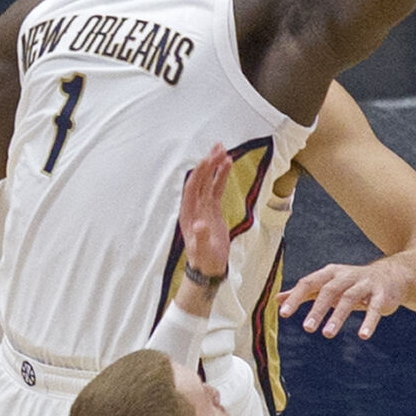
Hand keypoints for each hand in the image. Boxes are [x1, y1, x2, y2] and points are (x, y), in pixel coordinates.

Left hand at [179, 144, 231, 279]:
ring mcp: (203, 207)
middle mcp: (193, 207)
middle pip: (200, 180)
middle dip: (208, 164)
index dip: (200, 173)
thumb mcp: (203, 250)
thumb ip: (201, 237)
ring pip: (208, 182)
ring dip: (215, 166)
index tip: (209, 159)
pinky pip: (217, 189)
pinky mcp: (212, 209)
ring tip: (224, 150)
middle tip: (219, 148)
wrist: (209, 267)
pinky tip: (227, 165)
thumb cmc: (205, 260)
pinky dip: (221, 176)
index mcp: (188, 213)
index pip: (193, 188)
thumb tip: (201, 223)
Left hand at [278, 257, 408, 339]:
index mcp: (330, 273)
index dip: (296, 297)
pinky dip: (369, 321)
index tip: (284, 314)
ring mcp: (365, 284)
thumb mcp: (328, 284)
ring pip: (349, 298)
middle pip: (329, 290)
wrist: (391, 275)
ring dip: (338, 316)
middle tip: (307, 328)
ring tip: (327, 334)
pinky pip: (375, 308)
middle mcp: (346, 276)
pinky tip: (363, 335)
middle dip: (317, 309)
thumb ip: (305, 292)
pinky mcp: (382, 294)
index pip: (309, 282)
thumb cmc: (353, 283)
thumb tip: (277, 299)